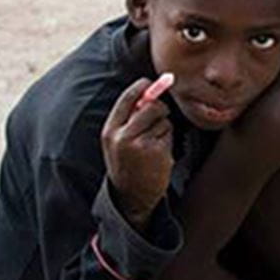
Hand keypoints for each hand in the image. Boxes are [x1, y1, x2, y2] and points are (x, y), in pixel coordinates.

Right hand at [101, 76, 174, 230]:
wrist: (131, 197)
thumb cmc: (127, 164)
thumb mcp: (118, 141)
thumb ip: (129, 118)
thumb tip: (150, 90)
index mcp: (110, 131)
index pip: (127, 99)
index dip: (142, 87)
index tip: (149, 82)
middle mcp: (123, 136)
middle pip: (152, 106)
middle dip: (160, 110)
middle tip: (157, 120)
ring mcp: (140, 144)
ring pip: (163, 120)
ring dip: (164, 129)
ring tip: (152, 145)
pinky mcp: (156, 152)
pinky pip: (169, 134)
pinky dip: (168, 141)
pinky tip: (158, 155)